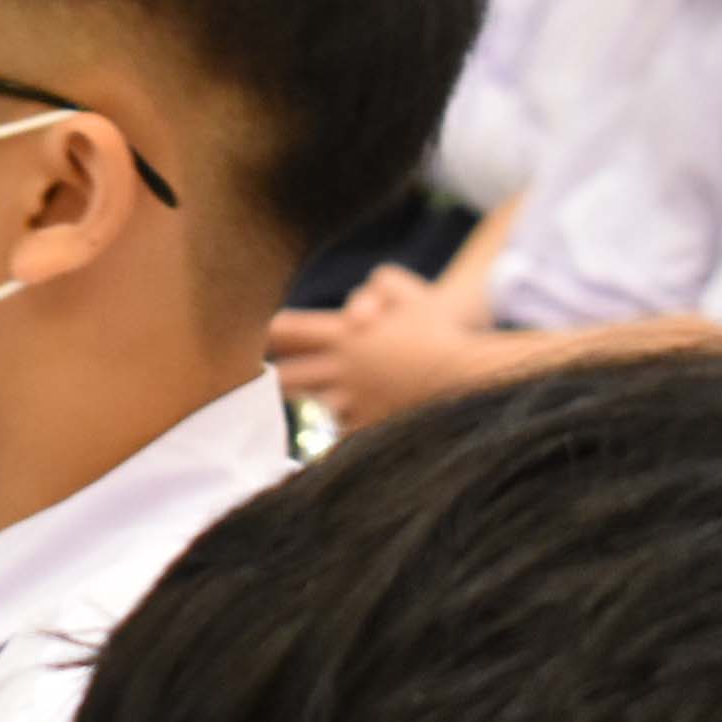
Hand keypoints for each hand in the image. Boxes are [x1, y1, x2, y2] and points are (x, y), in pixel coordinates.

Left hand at [266, 264, 478, 430]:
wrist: (469, 375)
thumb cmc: (440, 332)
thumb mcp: (412, 294)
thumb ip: (381, 288)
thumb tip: (356, 310)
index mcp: (345, 335)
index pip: (285, 332)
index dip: (264, 334)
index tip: (253, 338)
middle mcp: (341, 370)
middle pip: (285, 377)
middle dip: (272, 377)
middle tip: (255, 379)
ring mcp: (352, 402)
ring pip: (310, 407)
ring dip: (308, 403)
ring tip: (293, 404)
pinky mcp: (366, 428)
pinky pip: (338, 433)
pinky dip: (338, 429)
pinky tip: (338, 424)